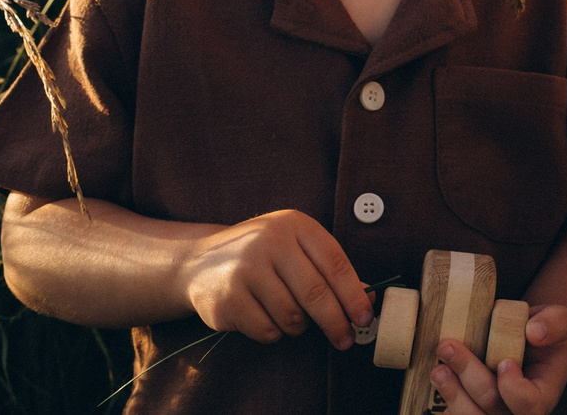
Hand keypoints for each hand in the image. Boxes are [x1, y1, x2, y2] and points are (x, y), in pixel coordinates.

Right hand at [173, 208, 368, 344]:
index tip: (365, 318)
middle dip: (336, 322)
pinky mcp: (227, 298)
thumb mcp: (295, 248)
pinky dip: (273, 332)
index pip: (335, 263)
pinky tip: (262, 316)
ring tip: (288, 314)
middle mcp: (269, 242)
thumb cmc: (262, 256)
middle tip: (346, 340)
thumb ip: (329, 271)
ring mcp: (245, 270)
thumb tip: (367, 303)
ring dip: (298, 326)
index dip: (354, 295)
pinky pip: (267, 330)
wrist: (199, 261)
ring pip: (292, 316)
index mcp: (294, 225)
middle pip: (315, 293)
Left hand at [431, 306, 566, 413]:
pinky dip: (448, 403)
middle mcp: (518, 411)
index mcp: (543, 394)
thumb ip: (554, 322)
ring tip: (438, 369)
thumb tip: (534, 331)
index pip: (530, 404)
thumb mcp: (559, 319)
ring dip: (451, 394)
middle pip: (492, 405)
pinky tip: (441, 383)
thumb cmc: (546, 331)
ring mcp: (496, 413)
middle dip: (468, 376)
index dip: (513, 388)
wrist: (531, 340)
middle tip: (447, 346)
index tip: (504, 362)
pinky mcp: (478, 409)